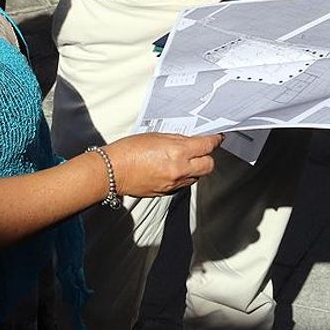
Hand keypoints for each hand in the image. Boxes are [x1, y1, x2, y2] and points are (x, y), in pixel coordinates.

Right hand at [102, 132, 221, 196]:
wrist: (112, 171)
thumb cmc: (129, 150)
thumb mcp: (156, 136)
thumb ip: (177, 140)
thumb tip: (191, 141)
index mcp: (178, 152)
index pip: (207, 146)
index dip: (215, 140)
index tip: (217, 138)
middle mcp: (179, 170)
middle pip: (208, 165)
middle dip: (208, 156)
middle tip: (202, 150)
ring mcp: (174, 183)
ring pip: (197, 177)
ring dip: (195, 168)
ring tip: (183, 159)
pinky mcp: (167, 192)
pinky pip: (183, 184)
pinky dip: (183, 177)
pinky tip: (172, 169)